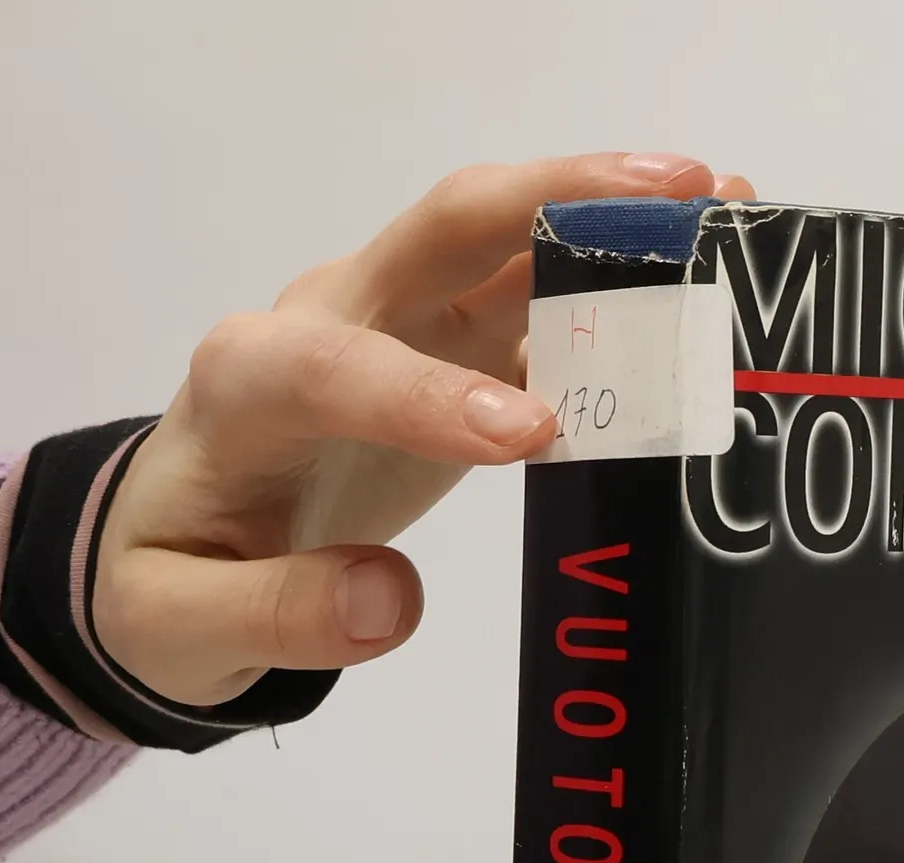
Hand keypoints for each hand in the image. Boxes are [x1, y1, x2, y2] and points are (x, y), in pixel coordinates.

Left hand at [94, 153, 753, 708]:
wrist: (180, 541)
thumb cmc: (175, 578)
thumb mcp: (183, 624)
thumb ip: (275, 615)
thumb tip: (390, 602)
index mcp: (251, 383)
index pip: (340, 367)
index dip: (432, 392)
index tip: (533, 439)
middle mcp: (331, 317)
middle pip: (447, 228)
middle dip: (560, 198)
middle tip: (683, 196)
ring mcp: (401, 323)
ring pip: (509, 243)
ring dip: (615, 221)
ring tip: (729, 217)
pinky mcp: (451, 351)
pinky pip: (537, 300)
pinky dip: (617, 289)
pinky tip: (696, 288)